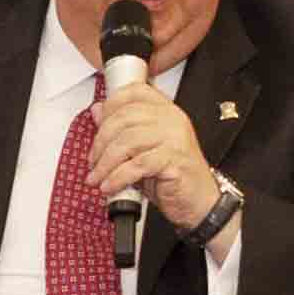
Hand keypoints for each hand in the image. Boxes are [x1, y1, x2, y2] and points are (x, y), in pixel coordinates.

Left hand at [88, 78, 224, 238]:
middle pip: (124, 118)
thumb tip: (97, 111)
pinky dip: (118, 177)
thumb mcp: (142, 149)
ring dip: (105, 163)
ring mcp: (175, 138)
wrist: (200, 203)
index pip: (134, 92)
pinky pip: (137, 165)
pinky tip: (110, 186)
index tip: (97, 126)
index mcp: (166, 111)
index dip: (110, 105)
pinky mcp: (174, 160)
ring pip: (127, 141)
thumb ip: (121, 130)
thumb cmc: (173, 176)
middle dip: (100, 142)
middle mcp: (172, 120)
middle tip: (93, 161)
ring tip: (98, 178)